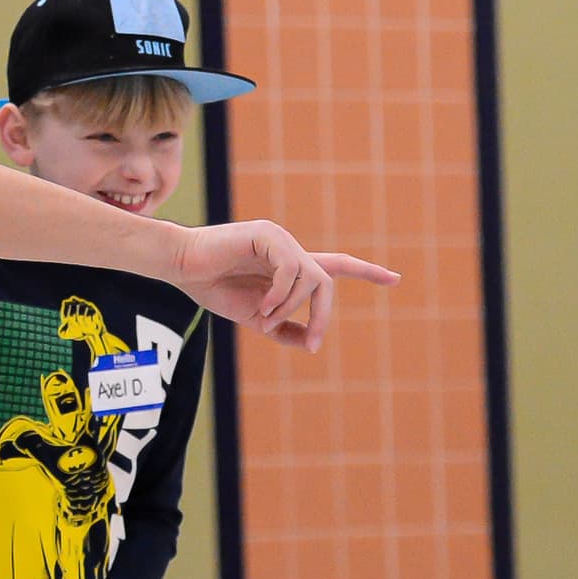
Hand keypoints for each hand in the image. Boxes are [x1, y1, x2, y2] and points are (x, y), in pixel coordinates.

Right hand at [165, 219, 398, 353]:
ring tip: (263, 319)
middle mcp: (290, 249)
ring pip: (310, 278)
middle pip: (327, 280)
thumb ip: (284, 330)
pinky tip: (260, 306)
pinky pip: (291, 270)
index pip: (336, 265)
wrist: (182, 268)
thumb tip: (313, 344)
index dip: (366, 272)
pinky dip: (280, 295)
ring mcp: (280, 239)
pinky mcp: (267, 234)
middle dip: (324, 314)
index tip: (395, 279)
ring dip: (291, 308)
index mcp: (289, 267)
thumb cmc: (213, 288)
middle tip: (315, 342)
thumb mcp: (255, 318)